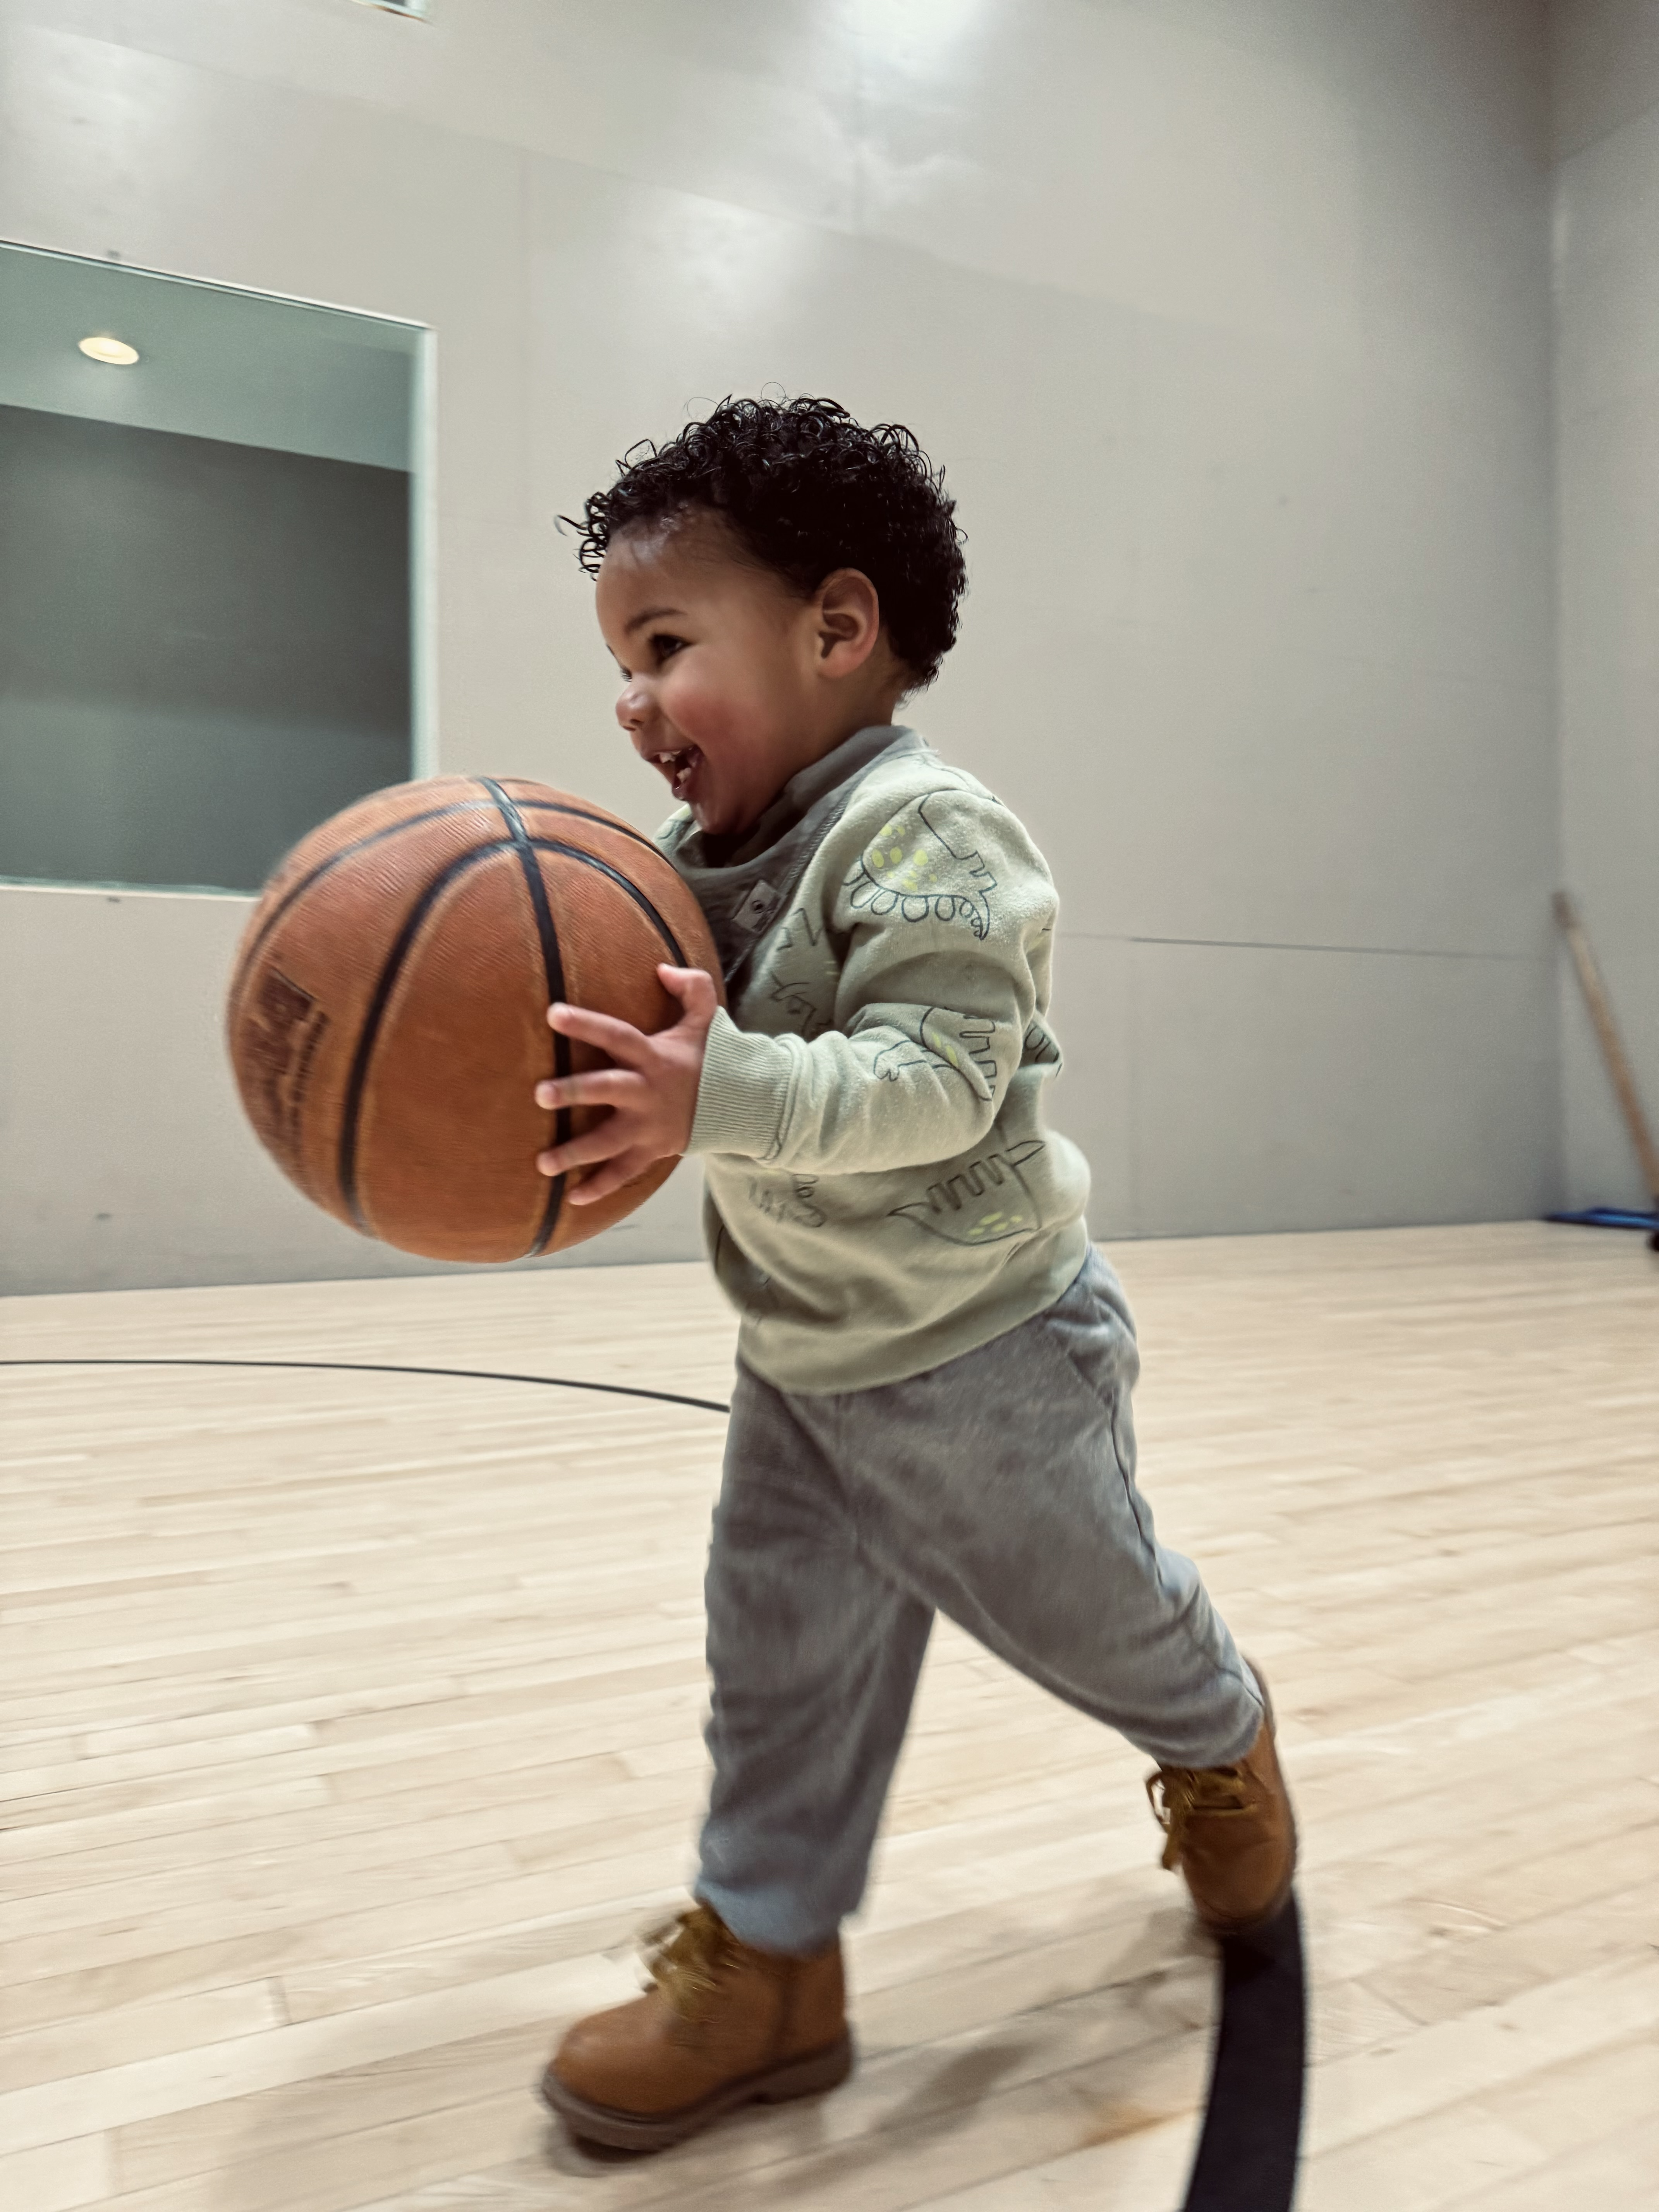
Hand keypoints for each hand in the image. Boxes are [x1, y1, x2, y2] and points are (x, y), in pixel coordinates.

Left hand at [533, 966, 717, 1204]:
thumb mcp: (708, 1020)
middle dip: (574, 1092)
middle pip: (606, 1089)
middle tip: (540, 1094)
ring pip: (608, 1141)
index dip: (587, 1023)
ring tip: (543, 1163)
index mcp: (653, 1057)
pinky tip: (572, 1198)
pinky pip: (623, 1173)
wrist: (742, 1105)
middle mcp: (646, 1092)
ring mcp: (648, 1126)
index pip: (616, 1034)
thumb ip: (692, 987)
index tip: (553, 1013)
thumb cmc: (713, 1060)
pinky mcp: (651, 1152)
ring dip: (575, 1153)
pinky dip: (600, 1187)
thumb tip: (662, 967)